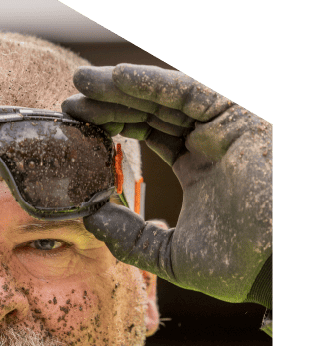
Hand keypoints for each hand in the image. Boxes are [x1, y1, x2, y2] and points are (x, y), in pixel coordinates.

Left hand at [61, 65, 272, 308]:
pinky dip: (154, 82)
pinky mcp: (239, 117)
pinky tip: (117, 77)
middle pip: (152, 109)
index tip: (77, 124)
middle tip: (70, 101)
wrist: (276, 269)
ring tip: (82, 83)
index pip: (149, 132)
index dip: (113, 124)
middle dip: (110, 102)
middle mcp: (210, 141)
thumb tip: (90, 220)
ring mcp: (225, 126)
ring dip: (122, 87)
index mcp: (197, 167)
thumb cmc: (235, 266)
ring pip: (166, 96)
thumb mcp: (168, 253)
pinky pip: (190, 90)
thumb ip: (130, 237)